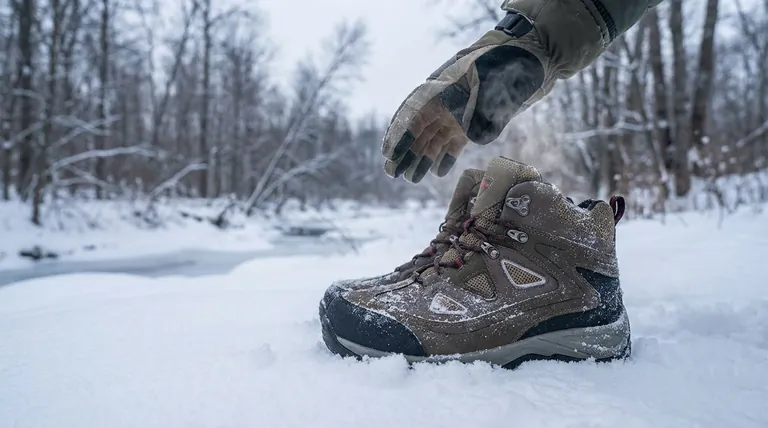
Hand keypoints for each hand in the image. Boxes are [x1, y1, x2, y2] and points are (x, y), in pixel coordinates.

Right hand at [381, 12, 543, 182]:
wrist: (526, 57)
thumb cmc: (506, 64)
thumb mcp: (493, 82)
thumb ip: (482, 109)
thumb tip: (473, 136)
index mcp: (441, 91)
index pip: (414, 116)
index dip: (400, 136)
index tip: (389, 155)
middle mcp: (444, 103)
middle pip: (418, 130)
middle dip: (405, 152)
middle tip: (392, 173)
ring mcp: (456, 113)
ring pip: (433, 138)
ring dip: (422, 158)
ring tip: (412, 179)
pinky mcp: (471, 122)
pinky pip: (454, 142)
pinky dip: (446, 156)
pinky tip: (439, 172)